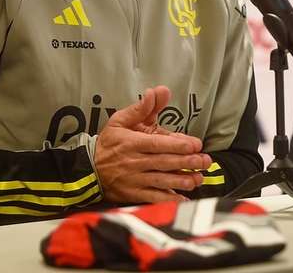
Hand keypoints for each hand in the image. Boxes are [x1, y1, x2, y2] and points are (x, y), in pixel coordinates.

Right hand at [94, 86, 210, 203]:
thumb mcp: (120, 121)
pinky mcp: (133, 194)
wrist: (88, 169)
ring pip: (160, 181)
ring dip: (181, 180)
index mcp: (131, 143)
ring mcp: (133, 180)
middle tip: (205, 161)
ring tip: (197, 179)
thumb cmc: (108, 143)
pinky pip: (152, 198)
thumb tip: (155, 92)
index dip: (177, 145)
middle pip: (163, 162)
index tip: (195, 145)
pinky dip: (168, 199)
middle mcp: (133, 162)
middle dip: (186, 162)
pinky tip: (182, 199)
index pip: (157, 144)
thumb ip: (141, 108)